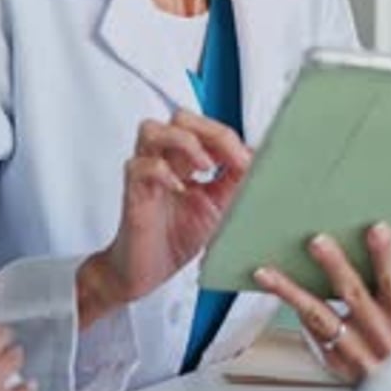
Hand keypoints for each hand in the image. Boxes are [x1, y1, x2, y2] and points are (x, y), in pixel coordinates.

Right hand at [77, 109, 250, 326]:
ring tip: (205, 166)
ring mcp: (145, 173)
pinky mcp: (132, 192)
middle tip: (231, 158)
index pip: (205, 127)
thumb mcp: (218, 207)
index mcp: (184, 159)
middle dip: (209, 130)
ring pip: (151, 130)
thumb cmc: (175, 237)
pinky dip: (162, 171)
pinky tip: (180, 188)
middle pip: (179, 118)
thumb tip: (258, 161)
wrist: (146, 272)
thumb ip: (234, 182)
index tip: (248, 160)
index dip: (228, 138)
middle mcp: (163, 158)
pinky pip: (139, 166)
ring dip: (183, 141)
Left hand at [254, 222, 390, 383]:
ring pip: (321, 320)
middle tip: (317, 242)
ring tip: (267, 273)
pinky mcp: (340, 368)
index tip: (377, 229)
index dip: (386, 258)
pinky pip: (315, 338)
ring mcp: (358, 357)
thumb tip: (371, 241)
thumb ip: (388, 290)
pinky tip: (282, 295)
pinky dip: (300, 316)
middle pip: (356, 298)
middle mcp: (382, 341)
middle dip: (336, 268)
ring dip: (292, 293)